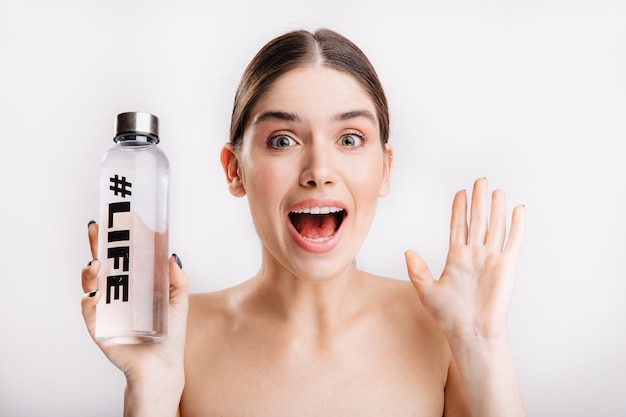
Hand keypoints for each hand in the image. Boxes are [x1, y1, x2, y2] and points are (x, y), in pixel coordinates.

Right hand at [80, 221, 188, 397]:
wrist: (163, 366)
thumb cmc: (170, 332)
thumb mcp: (179, 300)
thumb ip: (177, 279)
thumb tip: (172, 256)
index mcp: (135, 282)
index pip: (124, 254)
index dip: (121, 237)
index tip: (122, 218)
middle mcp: (117, 292)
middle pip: (103, 262)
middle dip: (98, 243)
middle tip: (97, 226)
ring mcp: (106, 308)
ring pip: (91, 283)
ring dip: (90, 271)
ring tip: (97, 263)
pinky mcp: (100, 328)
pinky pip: (89, 312)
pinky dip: (89, 302)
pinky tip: (94, 294)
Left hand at [405, 178, 524, 340]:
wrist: (470, 332)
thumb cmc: (449, 316)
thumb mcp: (426, 290)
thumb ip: (417, 270)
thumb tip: (408, 252)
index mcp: (456, 258)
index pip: (458, 226)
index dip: (459, 210)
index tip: (460, 193)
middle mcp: (475, 255)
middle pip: (477, 221)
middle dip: (478, 201)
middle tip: (479, 181)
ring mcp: (492, 259)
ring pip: (495, 226)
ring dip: (496, 208)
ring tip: (495, 190)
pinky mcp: (507, 266)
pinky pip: (513, 241)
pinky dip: (517, 225)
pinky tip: (517, 210)